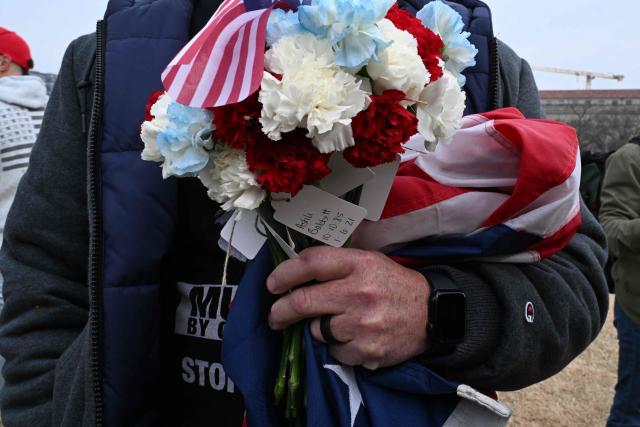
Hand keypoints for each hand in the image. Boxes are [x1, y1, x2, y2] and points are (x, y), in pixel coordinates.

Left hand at [267, 246, 429, 369]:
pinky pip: (334, 351)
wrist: (432, 313)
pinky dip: (337, 347)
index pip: (311, 263)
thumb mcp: (369, 261)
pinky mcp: (367, 349)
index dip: (284, 273)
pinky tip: (352, 337)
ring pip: (316, 330)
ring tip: (333, 323)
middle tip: (275, 316)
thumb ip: (336, 263)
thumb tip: (295, 271)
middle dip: (281, 311)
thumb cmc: (393, 285)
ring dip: (316, 328)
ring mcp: (363, 323)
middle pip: (303, 302)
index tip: (272, 284)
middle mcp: (359, 292)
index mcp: (359, 264)